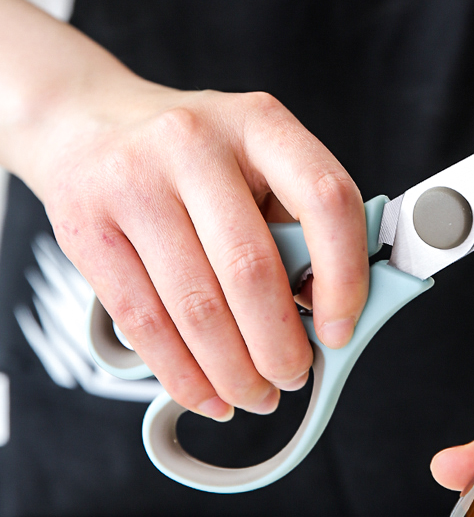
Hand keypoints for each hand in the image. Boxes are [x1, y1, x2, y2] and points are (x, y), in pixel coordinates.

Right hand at [12, 45, 367, 419]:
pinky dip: (182, 374)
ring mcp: (133, 183)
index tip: (340, 327)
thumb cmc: (190, 155)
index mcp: (258, 122)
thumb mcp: (254, 158)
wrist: (85, 122)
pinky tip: (207, 393)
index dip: (345, 274)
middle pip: (251, 268)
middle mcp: (194, 143)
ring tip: (254, 394)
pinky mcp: (86, 228)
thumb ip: (295, 221)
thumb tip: (327, 314)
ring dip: (234, 371)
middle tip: (292, 376)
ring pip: (197, 306)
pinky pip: (144, 322)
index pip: (325, 198)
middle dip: (280, 345)